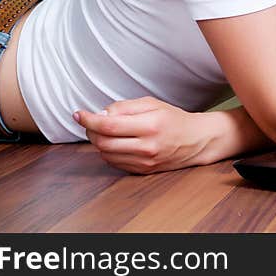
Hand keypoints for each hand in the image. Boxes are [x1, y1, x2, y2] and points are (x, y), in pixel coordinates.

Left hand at [74, 97, 222, 173]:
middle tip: (91, 121)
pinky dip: (109, 152)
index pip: (109, 125)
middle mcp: (147, 146)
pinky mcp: (143, 171)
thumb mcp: (152, 104)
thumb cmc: (174, 119)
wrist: (196, 141)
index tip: (79, 114)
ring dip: (99, 142)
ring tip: (106, 131)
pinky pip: (115, 163)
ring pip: (106, 154)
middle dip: (91, 130)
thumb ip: (125, 107)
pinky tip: (116, 142)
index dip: (89, 119)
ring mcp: (145, 162)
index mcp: (150, 125)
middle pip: (103, 142)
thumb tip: (101, 114)